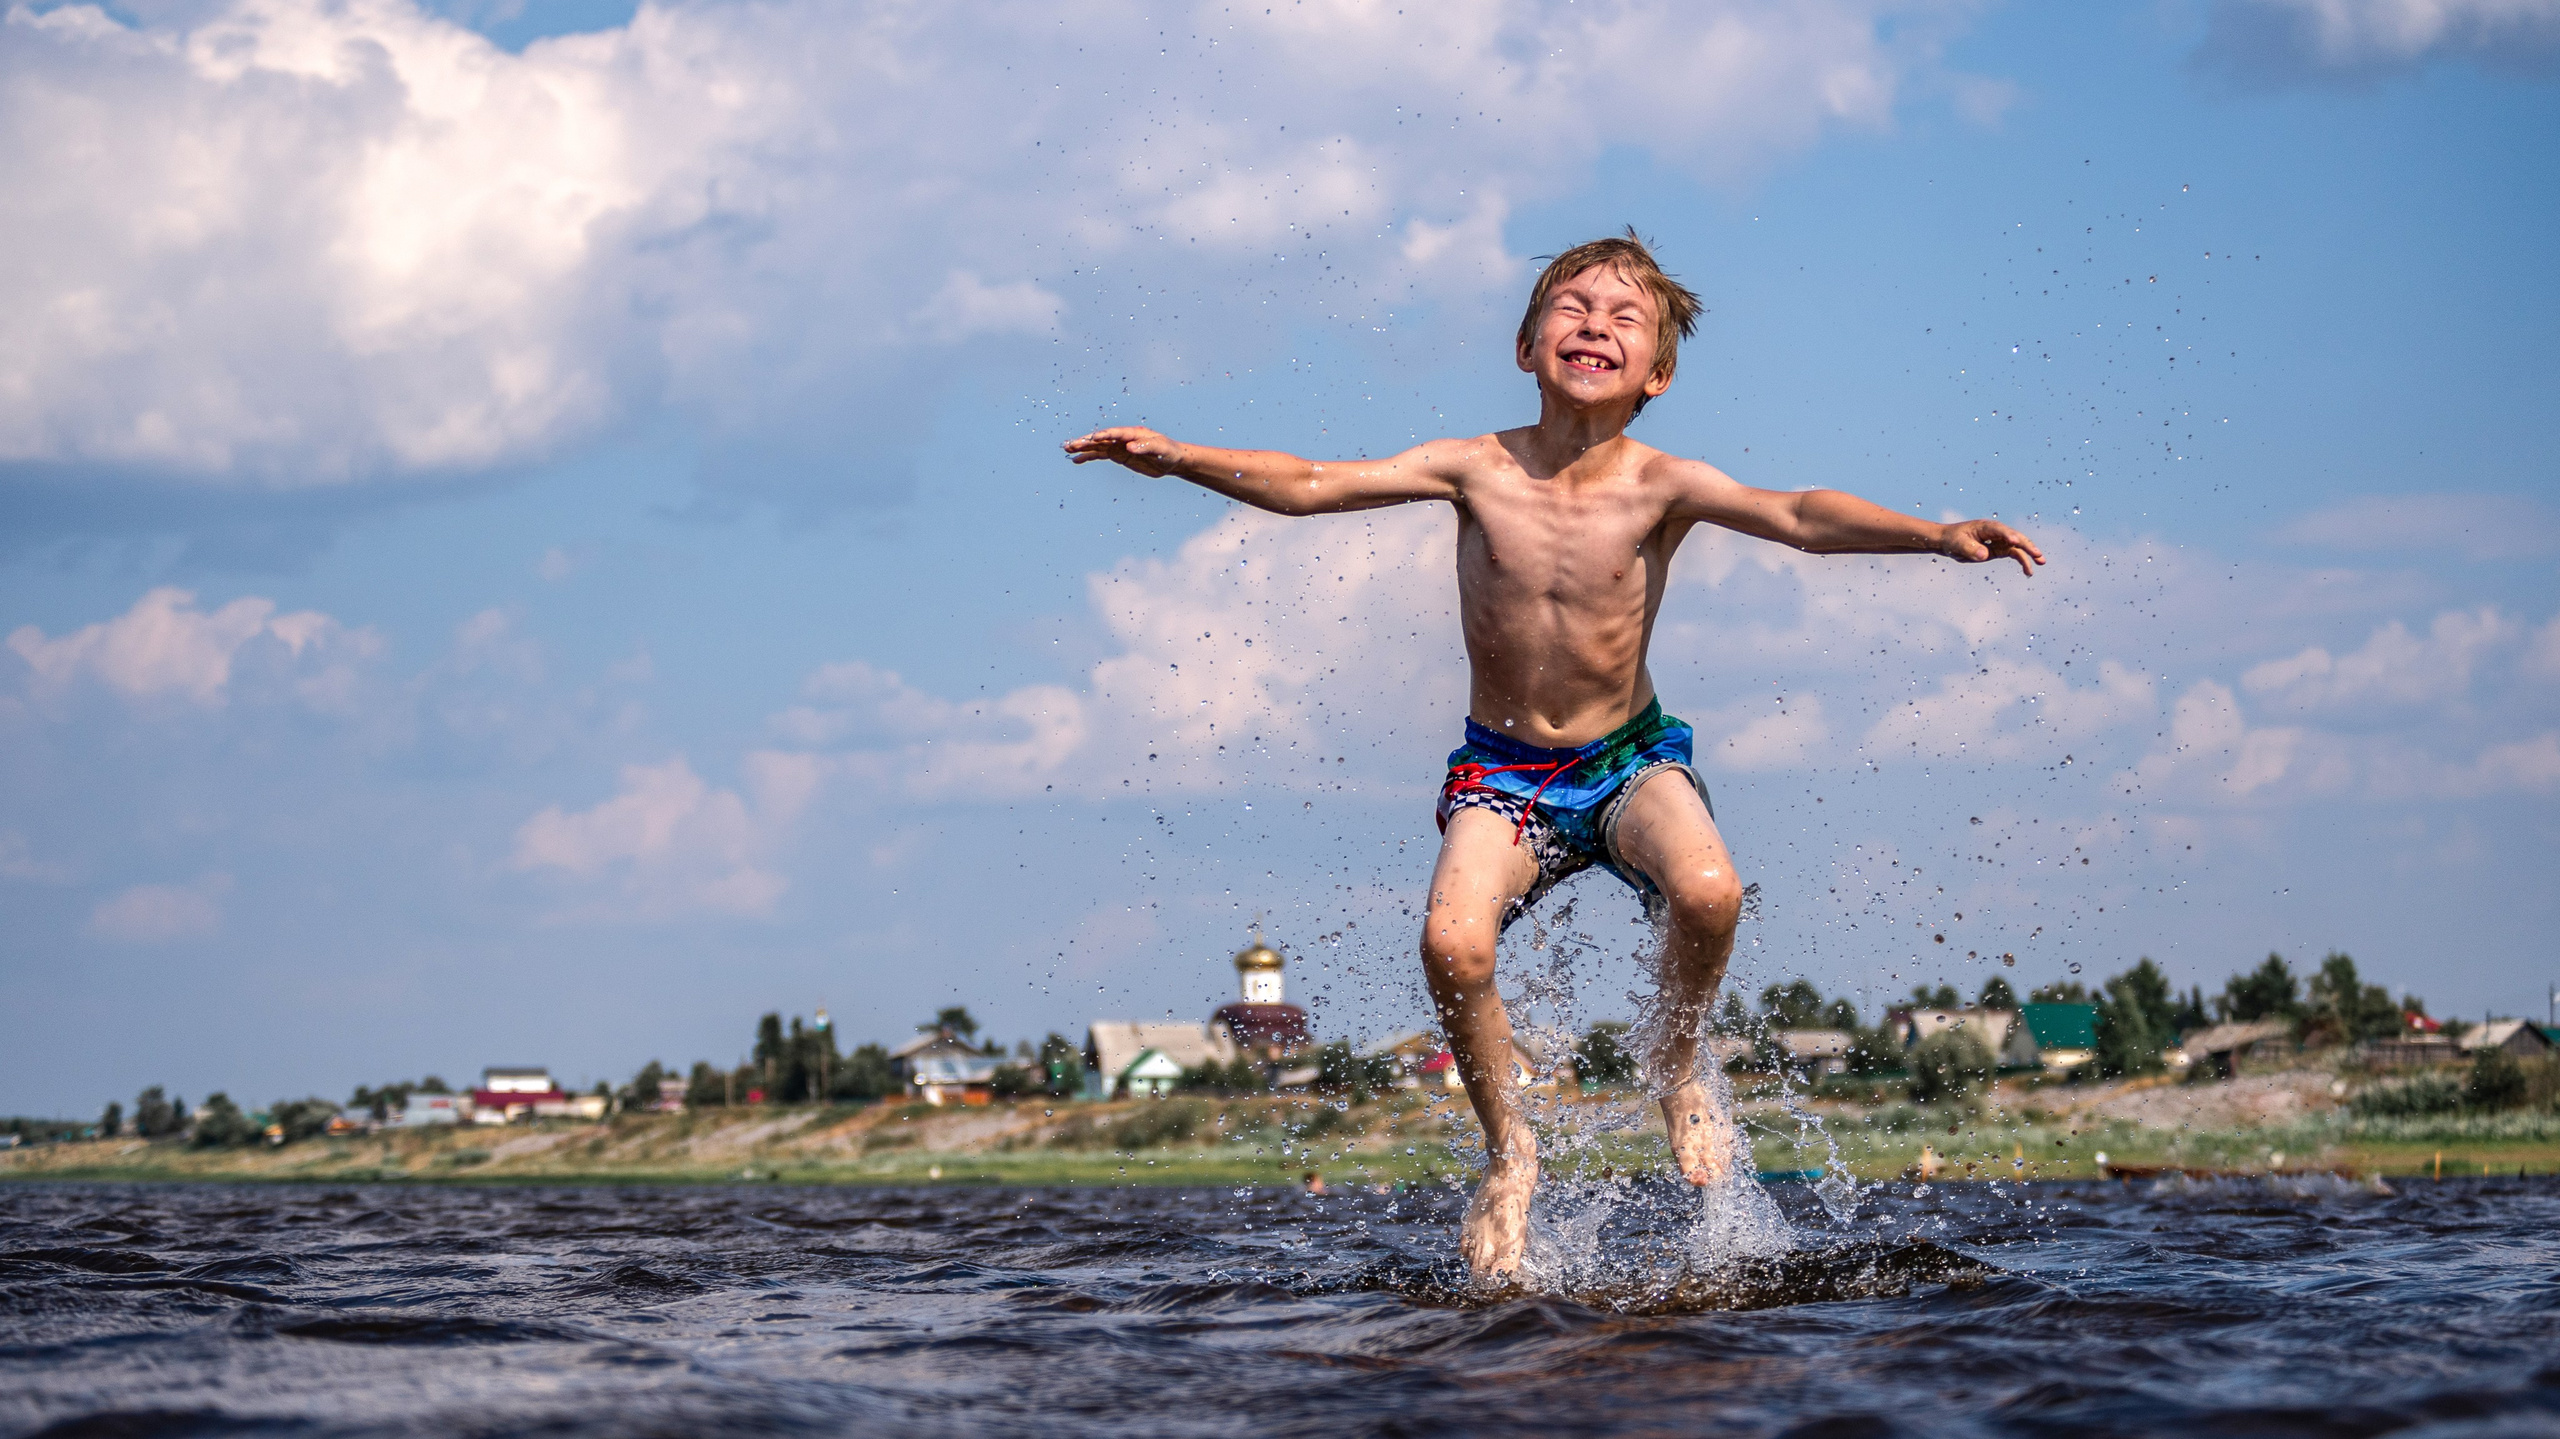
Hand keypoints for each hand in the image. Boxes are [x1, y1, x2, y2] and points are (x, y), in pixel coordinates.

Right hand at [1062, 426, 1185, 476]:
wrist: (1172, 459)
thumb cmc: (1169, 452)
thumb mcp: (1161, 450)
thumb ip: (1146, 447)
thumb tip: (1130, 447)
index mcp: (1134, 433)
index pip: (1116, 433)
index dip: (1105, 435)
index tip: (1093, 438)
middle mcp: (1124, 438)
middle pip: (1102, 439)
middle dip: (1086, 441)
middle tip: (1070, 444)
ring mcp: (1119, 446)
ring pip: (1098, 446)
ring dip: (1083, 448)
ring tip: (1067, 449)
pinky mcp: (1119, 455)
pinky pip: (1101, 455)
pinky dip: (1089, 457)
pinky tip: (1077, 460)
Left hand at [1940, 519, 2044, 576]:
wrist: (1949, 541)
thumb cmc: (1952, 539)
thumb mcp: (1957, 544)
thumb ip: (1970, 549)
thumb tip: (1984, 555)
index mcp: (1985, 527)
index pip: (1999, 530)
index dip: (2007, 535)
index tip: (2015, 541)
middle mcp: (1996, 532)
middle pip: (2014, 537)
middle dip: (2026, 545)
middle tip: (2037, 554)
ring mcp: (1999, 540)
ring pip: (2018, 546)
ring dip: (2029, 554)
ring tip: (2040, 563)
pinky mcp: (1999, 549)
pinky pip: (2014, 554)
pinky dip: (2022, 561)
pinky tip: (2028, 571)